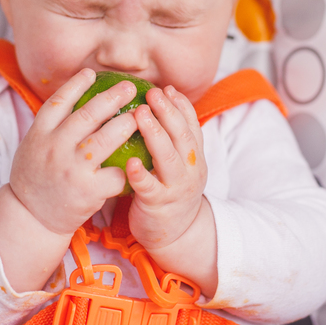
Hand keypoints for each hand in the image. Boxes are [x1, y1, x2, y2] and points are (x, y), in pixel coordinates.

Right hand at [7, 68, 138, 235]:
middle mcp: (54, 148)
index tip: (92, 72)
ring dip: (126, 124)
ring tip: (140, 115)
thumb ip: (52, 125)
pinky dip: (129, 165)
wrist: (31, 217)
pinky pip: (116, 173)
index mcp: (39, 134)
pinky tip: (141, 156)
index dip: (76, 84)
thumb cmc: (37, 177)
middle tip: (130, 87)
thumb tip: (75, 94)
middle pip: (87, 115)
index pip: (58, 102)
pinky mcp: (88, 191)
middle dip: (112, 98)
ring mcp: (72, 169)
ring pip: (105, 140)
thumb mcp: (34, 146)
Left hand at [125, 86, 209, 251]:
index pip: (191, 125)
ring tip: (140, 114)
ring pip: (168, 157)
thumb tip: (153, 105)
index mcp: (194, 156)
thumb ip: (170, 140)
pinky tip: (130, 161)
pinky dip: (141, 173)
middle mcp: (190, 169)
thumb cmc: (168, 192)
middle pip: (181, 135)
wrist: (176, 235)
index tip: (167, 88)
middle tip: (151, 94)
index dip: (180, 105)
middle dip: (167, 112)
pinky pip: (149, 187)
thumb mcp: (178, 164)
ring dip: (155, 133)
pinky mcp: (158, 204)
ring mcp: (176, 187)